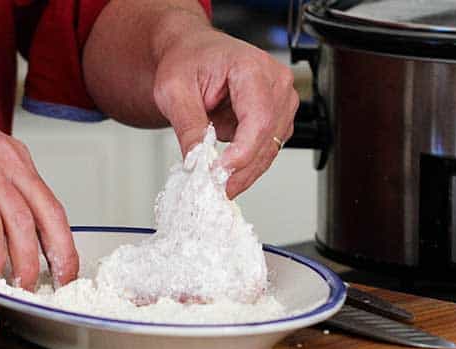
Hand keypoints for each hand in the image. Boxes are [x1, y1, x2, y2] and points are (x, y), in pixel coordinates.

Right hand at [0, 84, 77, 287]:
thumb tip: (8, 230)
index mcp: (11, 155)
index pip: (50, 204)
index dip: (63, 241)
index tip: (65, 270)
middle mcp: (2, 157)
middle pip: (45, 212)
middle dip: (57, 254)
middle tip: (57, 285)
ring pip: (19, 219)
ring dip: (25, 258)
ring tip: (21, 284)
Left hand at [153, 28, 297, 197]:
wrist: (193, 52)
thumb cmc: (188, 60)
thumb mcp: (174, 90)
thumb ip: (188, 126)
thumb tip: (198, 160)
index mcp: (252, 67)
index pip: (258, 117)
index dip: (242, 151)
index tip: (221, 172)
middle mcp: (275, 82)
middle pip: (268, 137)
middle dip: (241, 169)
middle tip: (215, 188)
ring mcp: (281, 100)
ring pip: (270, 148)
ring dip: (245, 170)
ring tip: (217, 182)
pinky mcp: (277, 117)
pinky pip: (266, 148)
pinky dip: (247, 164)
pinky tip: (227, 170)